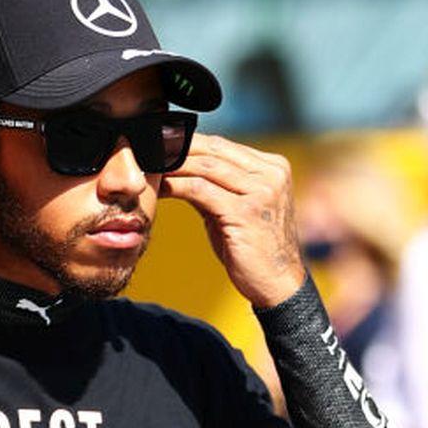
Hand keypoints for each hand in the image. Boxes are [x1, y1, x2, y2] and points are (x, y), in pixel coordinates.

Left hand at [161, 134, 306, 309]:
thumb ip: (217, 187)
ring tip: (150, 167)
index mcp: (272, 167)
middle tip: (148, 151)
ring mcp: (262, 191)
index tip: (161, 146)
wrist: (278, 285)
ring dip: (174, 166)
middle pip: (214, 151)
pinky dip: (178, 187)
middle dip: (178, 149)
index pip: (223, 146)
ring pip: (207, 167)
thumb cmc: (255, 250)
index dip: (188, 143)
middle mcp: (271, 173)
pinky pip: (202, 191)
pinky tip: (161, 188)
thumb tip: (182, 169)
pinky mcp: (246, 212)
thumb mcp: (238, 210)